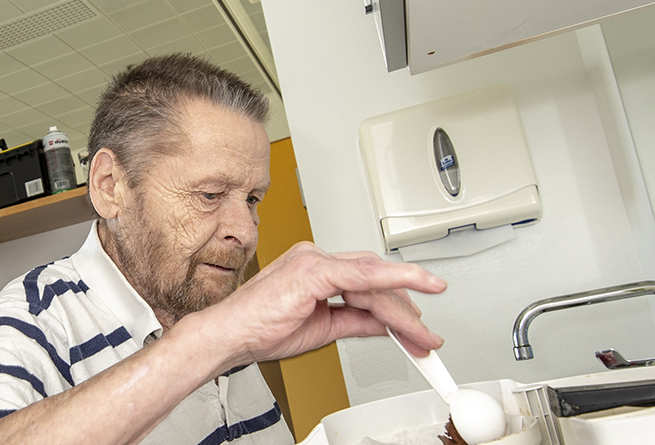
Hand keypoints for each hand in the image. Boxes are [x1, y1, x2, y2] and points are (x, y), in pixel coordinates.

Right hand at [197, 241, 446, 366]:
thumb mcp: (322, 329)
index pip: (366, 281)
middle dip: (404, 310)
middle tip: (425, 337)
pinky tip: (417, 286)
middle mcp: (316, 258)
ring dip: (403, 309)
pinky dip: (394, 279)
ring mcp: (314, 261)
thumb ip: (355, 321)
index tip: (414, 329)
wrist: (229, 337)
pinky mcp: (314, 270)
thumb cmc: (260, 330)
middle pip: (375, 278)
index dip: (394, 306)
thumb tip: (384, 324)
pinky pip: (363, 273)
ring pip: (374, 279)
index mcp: (315, 269)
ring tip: (422, 335)